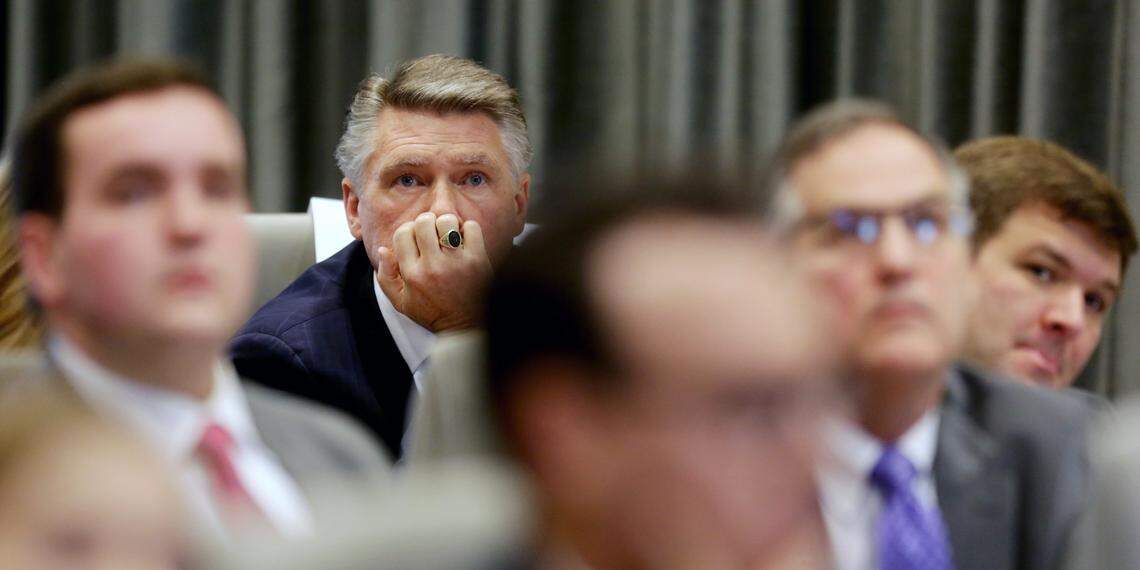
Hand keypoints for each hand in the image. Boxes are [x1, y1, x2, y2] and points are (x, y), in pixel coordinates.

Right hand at [376, 212, 492, 331]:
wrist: (465, 327)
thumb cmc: (432, 313)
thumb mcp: (401, 302)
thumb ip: (386, 276)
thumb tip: (382, 249)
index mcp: (412, 274)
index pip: (403, 233)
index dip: (408, 230)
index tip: (416, 239)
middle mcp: (432, 266)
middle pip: (423, 222)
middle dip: (426, 223)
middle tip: (432, 233)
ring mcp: (457, 262)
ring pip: (447, 221)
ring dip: (447, 224)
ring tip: (449, 236)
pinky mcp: (478, 260)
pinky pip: (472, 228)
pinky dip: (468, 230)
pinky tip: (465, 241)